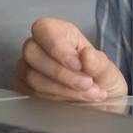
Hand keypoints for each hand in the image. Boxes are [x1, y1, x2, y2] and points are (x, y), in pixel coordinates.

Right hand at [13, 17, 127, 102]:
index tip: (78, 65)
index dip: (58, 47)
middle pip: (32, 53)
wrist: (100, 103)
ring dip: (62, 89)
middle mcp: (39, 47)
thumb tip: (87, 55)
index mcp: (59, 32)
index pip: (44, 29)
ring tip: (86, 94)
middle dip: (61, 73)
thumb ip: (99, 63)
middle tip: (86, 84)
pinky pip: (30, 94)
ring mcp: (29, 67)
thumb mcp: (108, 71)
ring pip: (32, 77)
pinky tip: (72, 100)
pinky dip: (54, 100)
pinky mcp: (25, 88)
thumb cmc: (101, 80)